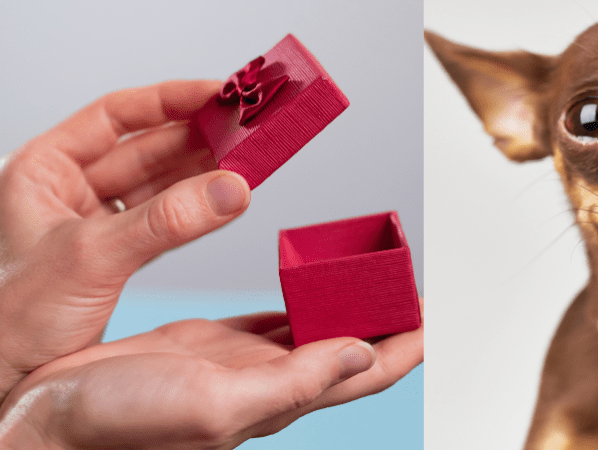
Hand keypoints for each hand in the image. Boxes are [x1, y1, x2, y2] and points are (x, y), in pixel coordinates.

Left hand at [0, 81, 250, 400]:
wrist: (1, 383)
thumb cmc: (7, 321)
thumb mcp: (91, 257)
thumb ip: (166, 222)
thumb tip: (231, 189)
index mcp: (42, 169)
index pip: (115, 114)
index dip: (170, 100)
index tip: (219, 95)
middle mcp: (66, 189)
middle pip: (146, 146)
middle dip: (199, 138)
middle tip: (247, 130)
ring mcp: (91, 222)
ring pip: (159, 182)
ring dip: (204, 172)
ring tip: (249, 160)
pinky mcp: (113, 255)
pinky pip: (164, 218)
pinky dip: (196, 209)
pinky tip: (225, 199)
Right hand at [0, 306, 423, 448]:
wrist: (59, 417)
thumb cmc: (126, 422)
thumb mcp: (218, 402)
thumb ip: (294, 382)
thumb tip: (362, 356)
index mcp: (282, 398)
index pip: (367, 371)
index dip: (407, 345)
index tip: (435, 312)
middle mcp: (274, 381)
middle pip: (352, 347)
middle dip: (386, 320)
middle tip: (411, 282)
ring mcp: (247, 361)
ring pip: (318, 330)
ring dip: (349, 307)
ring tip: (374, 277)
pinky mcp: (217, 343)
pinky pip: (275, 318)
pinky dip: (301, 300)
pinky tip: (314, 286)